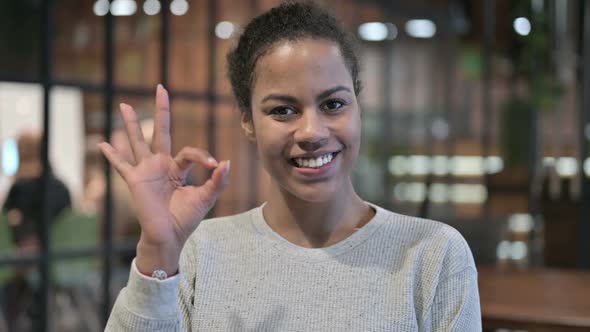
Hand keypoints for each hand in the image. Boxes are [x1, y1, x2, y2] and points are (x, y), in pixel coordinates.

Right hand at [98, 84, 229, 274]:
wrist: (169, 237)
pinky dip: (112, 155)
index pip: (189, 152)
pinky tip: (102, 143)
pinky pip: (121, 165)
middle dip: (161, 110)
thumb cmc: (186, 218)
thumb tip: (226, 162)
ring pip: (138, 142)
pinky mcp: (135, 181)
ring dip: (131, 124)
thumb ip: (217, 181)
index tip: (215, 165)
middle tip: (161, 87)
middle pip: (161, 132)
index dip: (203, 156)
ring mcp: (146, 171)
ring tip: (125, 105)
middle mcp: (161, 165)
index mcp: (178, 168)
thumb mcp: (206, 198)